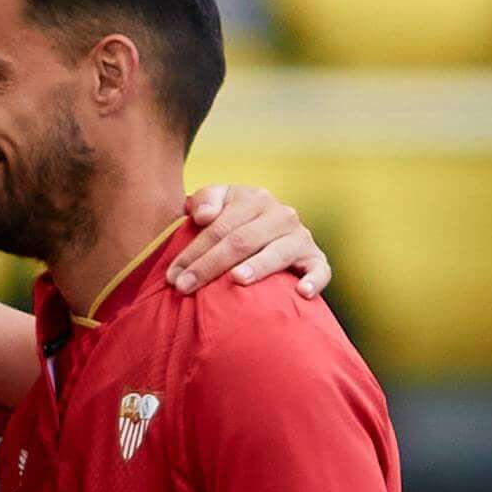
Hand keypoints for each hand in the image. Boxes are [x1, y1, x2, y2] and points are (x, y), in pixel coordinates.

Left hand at [171, 184, 331, 297]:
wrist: (271, 231)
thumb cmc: (233, 223)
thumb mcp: (218, 203)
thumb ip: (204, 200)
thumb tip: (203, 216)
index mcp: (254, 199)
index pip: (219, 227)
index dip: (193, 251)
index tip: (172, 276)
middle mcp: (280, 215)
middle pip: (241, 241)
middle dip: (210, 266)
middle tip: (184, 288)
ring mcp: (300, 237)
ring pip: (278, 253)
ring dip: (258, 267)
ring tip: (237, 279)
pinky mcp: (316, 259)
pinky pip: (320, 270)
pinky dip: (313, 281)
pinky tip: (301, 293)